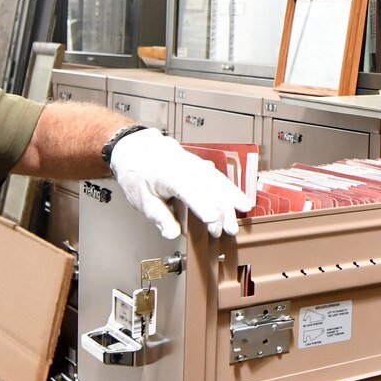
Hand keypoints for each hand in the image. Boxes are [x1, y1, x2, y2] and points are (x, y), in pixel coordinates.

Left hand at [107, 128, 253, 238]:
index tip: (212, 219)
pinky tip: (239, 199)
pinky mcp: (199, 165)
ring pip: (217, 179)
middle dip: (222, 208)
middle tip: (228, 230)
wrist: (136, 147)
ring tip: (244, 211)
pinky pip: (217, 176)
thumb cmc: (137, 171)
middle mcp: (184, 166)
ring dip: (231, 197)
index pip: (188, 190)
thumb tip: (172, 233)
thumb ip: (159, 216)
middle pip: (208, 186)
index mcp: (167, 173)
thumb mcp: (140, 197)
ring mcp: (194, 163)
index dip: (201, 204)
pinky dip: (230, 188)